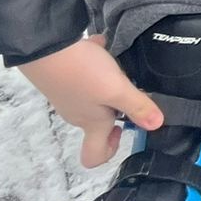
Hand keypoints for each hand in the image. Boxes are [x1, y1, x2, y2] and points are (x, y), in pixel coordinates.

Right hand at [18, 35, 162, 169]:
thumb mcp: (116, 89)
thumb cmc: (81, 73)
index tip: (123, 129)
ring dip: (108, 82)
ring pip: (93, 95)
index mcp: (91, 122)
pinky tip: (101, 46)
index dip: (110, 151)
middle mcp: (78, 112)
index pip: (93, 155)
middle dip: (117, 108)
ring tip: (117, 64)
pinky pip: (84, 72)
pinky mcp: (62, 75)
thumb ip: (137, 106)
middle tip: (129, 89)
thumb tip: (157, 125)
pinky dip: (94, 61)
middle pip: (97, 121)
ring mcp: (68, 94)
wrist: (44, 46)